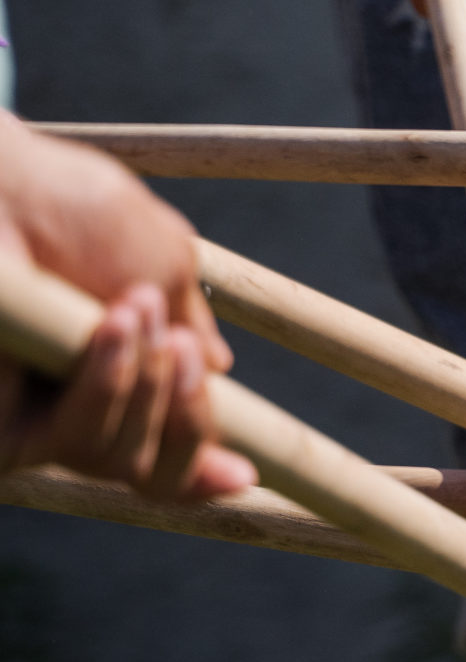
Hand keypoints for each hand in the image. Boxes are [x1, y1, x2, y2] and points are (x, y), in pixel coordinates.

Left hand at [0, 120, 253, 497]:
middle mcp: (72, 407)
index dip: (204, 464)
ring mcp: (34, 419)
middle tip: (179, 344)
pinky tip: (100, 330)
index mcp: (117, 377)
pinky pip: (74, 442)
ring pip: (120, 458)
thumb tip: (219, 369)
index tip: (245, 472)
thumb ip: (192, 325)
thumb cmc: (78, 214)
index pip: (164, 451)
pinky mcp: (2, 423)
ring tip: (129, 312)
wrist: (11, 189)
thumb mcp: (163, 268)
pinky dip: (101, 386)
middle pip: (154, 468)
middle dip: (182, 402)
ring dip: (143, 382)